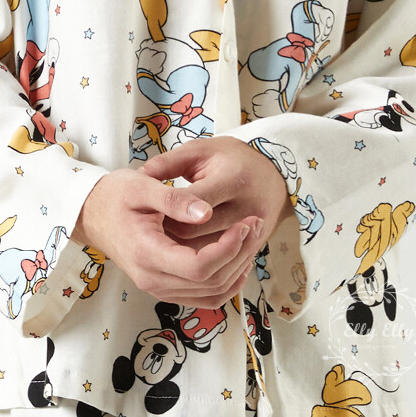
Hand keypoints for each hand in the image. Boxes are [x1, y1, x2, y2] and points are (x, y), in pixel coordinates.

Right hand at [71, 160, 264, 307]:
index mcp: (147, 253)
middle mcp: (152, 279)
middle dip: (239, 254)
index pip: (199, 267)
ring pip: (210, 294)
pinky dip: (225, 282)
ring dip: (236, 269)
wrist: (92, 213)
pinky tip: (236, 259)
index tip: (243, 222)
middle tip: (253, 223)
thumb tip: (206, 212)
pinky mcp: (164, 287)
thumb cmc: (115, 195)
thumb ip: (173, 200)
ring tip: (249, 237)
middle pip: (209, 283)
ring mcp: (158, 287)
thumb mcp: (141, 186)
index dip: (228, 248)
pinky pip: (203, 297)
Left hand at [144, 136, 291, 250]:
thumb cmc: (233, 159)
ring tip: (165, 238)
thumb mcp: (202, 150)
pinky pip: (221, 267)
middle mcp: (246, 210)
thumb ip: (170, 162)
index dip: (165, 209)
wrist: (274, 176)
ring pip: (206, 257)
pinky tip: (184, 251)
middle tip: (152, 226)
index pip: (190, 206)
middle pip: (195, 236)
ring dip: (181, 252)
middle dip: (168, 234)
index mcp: (233, 180)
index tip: (150, 207)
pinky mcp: (253, 250)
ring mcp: (252, 234)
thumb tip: (141, 174)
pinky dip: (199, 264)